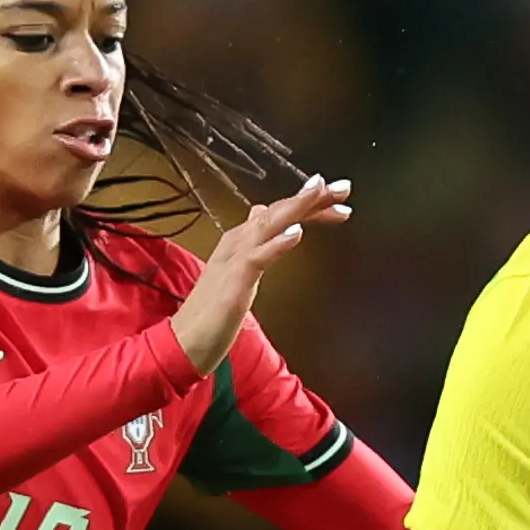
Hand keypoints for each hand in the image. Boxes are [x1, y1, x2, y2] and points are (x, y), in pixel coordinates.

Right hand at [173, 176, 353, 375]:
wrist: (184, 342)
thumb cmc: (212, 313)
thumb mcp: (240, 273)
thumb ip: (254, 246)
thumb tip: (261, 214)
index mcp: (242, 242)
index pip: (280, 216)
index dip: (310, 205)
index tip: (341, 200)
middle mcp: (238, 243)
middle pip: (279, 213)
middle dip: (312, 199)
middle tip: (344, 187)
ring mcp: (235, 260)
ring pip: (269, 225)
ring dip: (296, 207)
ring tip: (320, 191)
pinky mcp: (234, 282)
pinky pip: (258, 257)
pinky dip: (277, 243)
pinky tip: (297, 234)